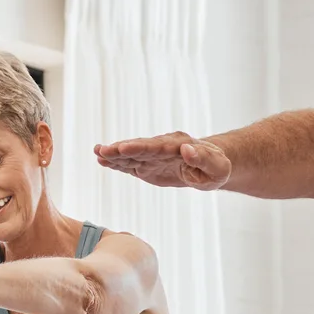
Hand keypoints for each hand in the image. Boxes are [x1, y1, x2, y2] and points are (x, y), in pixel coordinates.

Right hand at [93, 132, 232, 189]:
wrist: (210, 165)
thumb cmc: (217, 167)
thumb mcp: (217, 167)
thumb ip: (203, 158)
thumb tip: (187, 149)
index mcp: (178, 146)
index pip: (157, 146)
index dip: (140, 147)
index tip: (124, 147)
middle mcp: (162, 147)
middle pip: (140, 148)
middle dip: (121, 149)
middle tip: (102, 150)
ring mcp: (153, 156)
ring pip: (132, 155)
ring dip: (114, 154)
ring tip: (96, 152)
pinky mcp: (148, 165)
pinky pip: (131, 164)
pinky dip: (117, 163)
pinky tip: (101, 160)